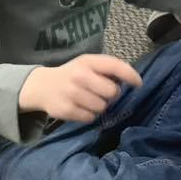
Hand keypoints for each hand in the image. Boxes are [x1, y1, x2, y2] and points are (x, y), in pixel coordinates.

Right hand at [19, 54, 141, 121]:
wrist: (41, 86)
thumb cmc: (72, 74)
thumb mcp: (87, 64)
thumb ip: (107, 68)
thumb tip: (131, 79)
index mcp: (87, 61)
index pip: (115, 66)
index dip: (130, 75)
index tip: (138, 83)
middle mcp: (79, 76)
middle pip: (112, 92)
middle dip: (112, 95)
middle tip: (103, 93)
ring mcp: (71, 94)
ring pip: (102, 107)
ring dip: (100, 106)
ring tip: (90, 100)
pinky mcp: (66, 110)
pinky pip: (90, 118)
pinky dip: (89, 115)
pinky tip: (80, 107)